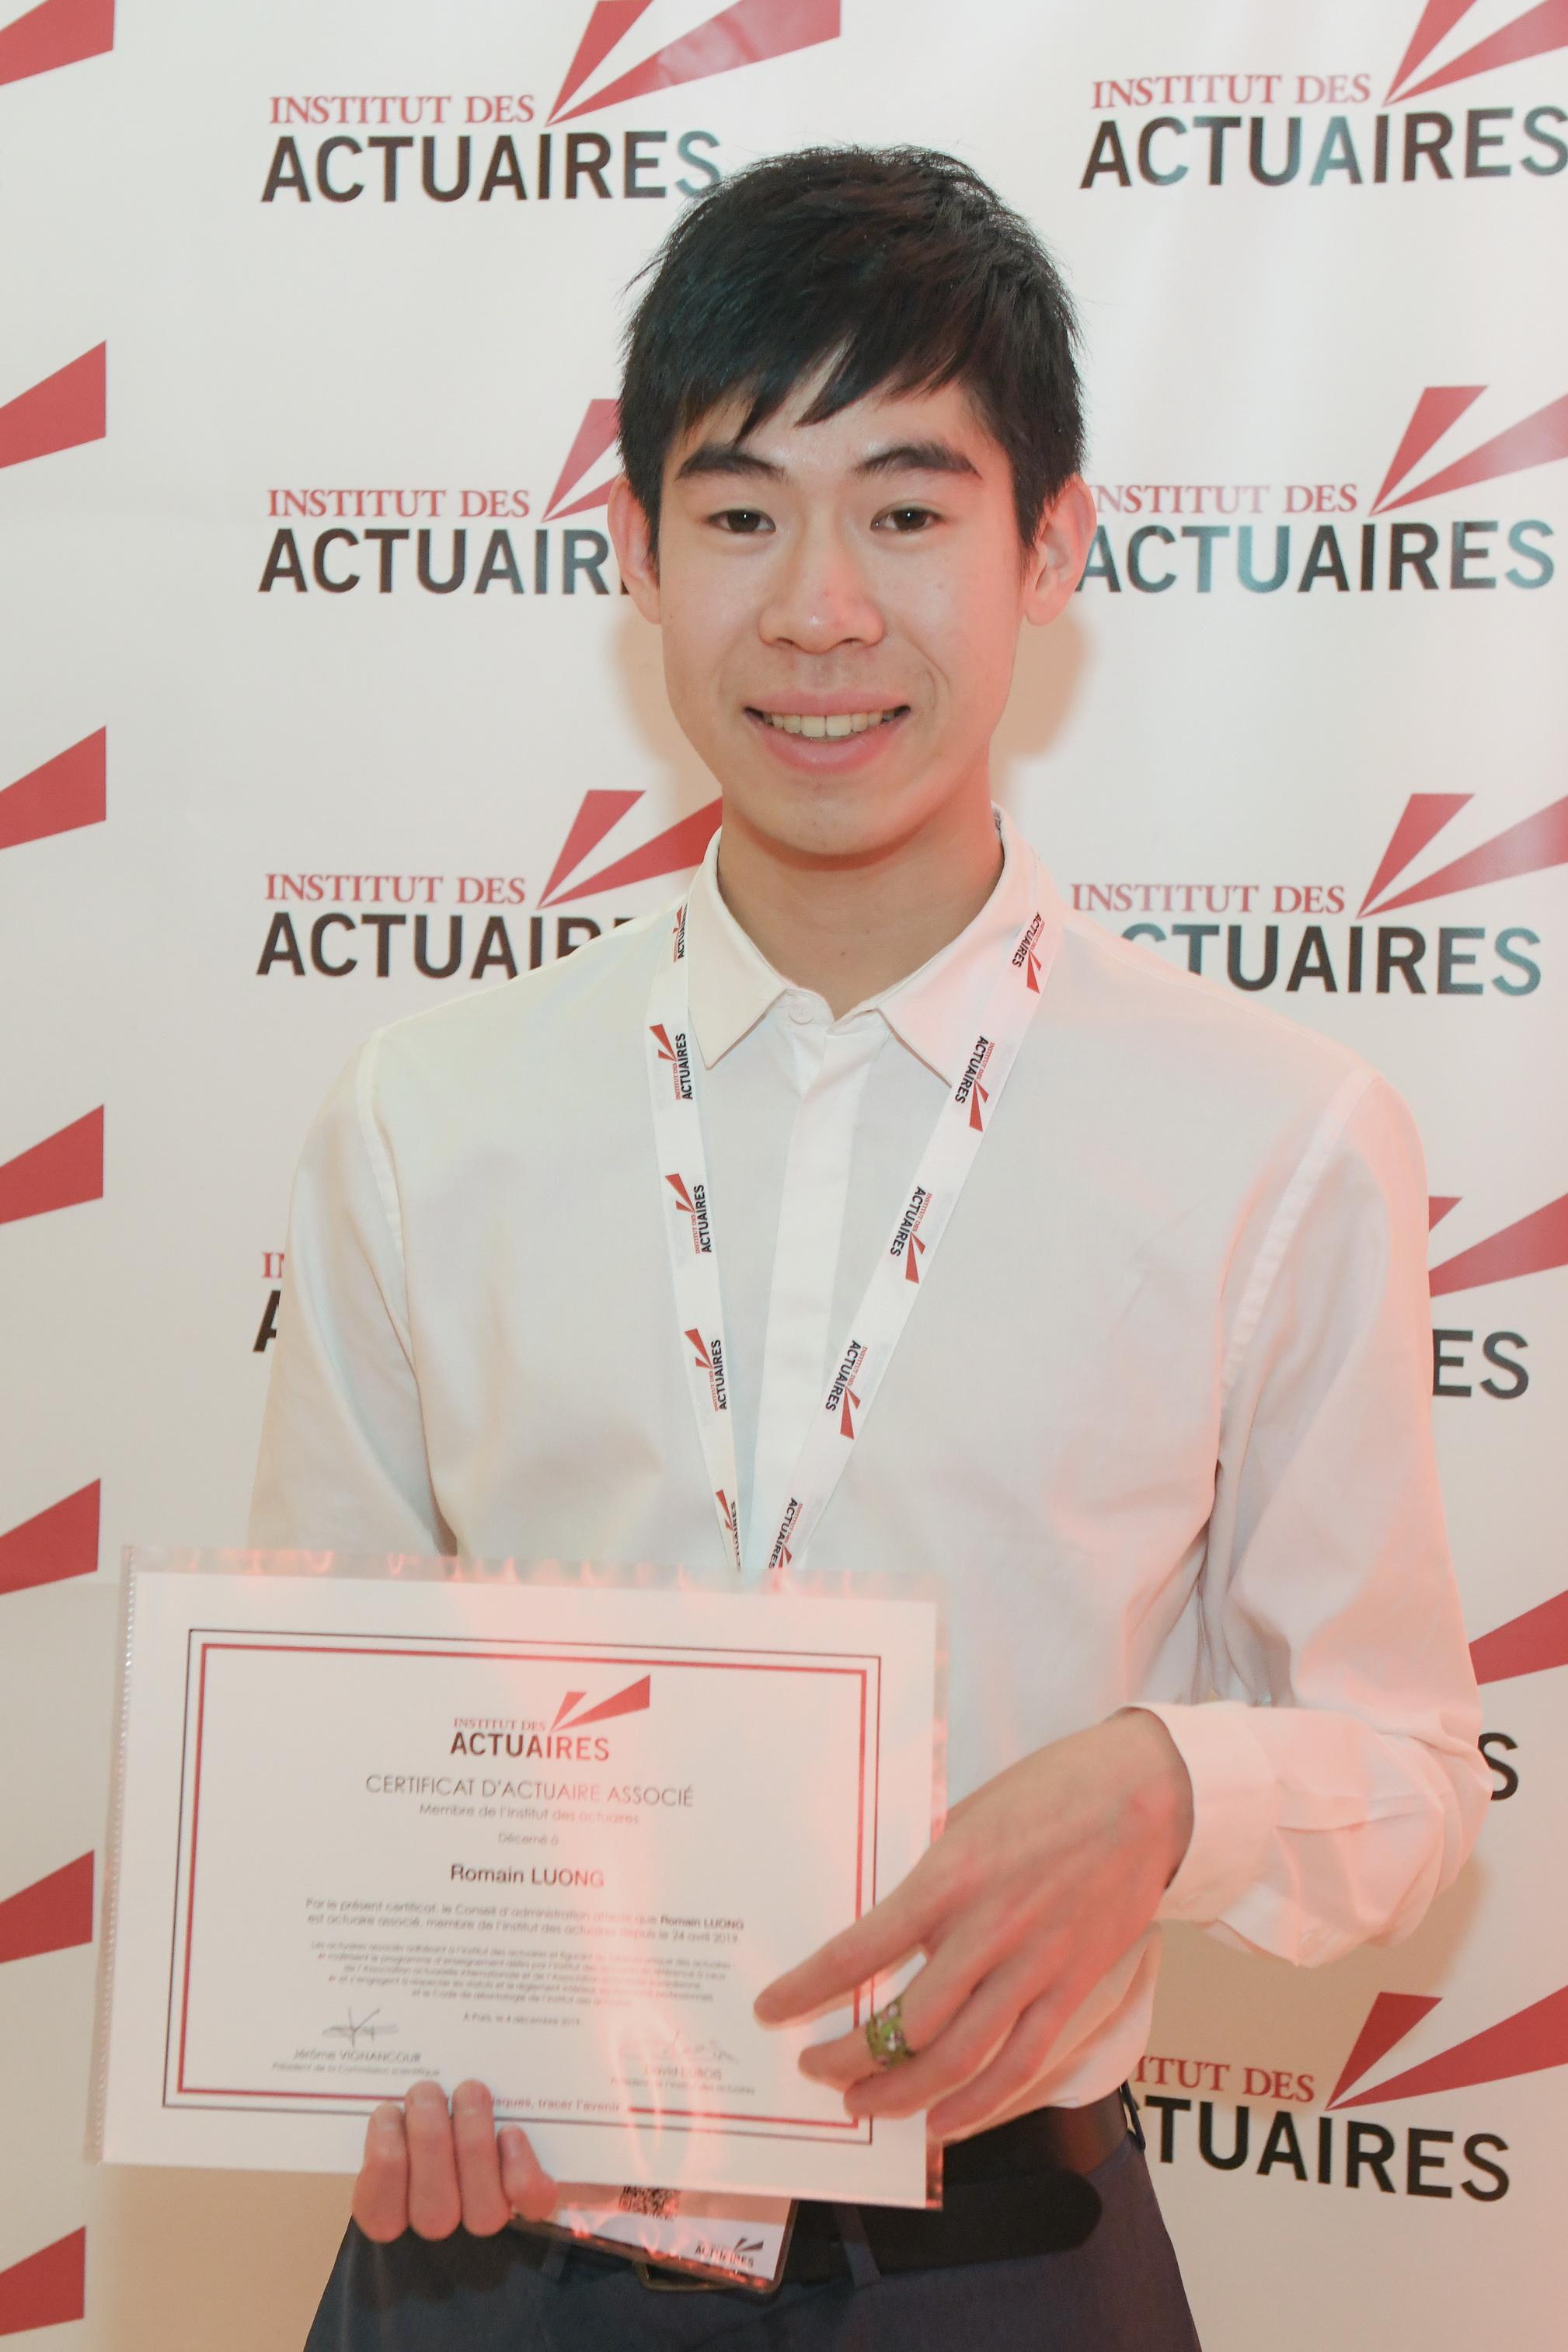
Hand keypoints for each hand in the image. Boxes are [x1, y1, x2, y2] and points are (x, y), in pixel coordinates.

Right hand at [351, 2079, 558, 2241]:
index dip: (382, 2159)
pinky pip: (529, 2199)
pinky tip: (509, 2132)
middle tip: (426, 2090)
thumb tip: (390, 2106)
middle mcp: (439, 2231)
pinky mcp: (531, 2209)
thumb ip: (389, 2127)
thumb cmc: (425, 2136)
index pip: (379, 2213)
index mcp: (392, 2219)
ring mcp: (486, 2222)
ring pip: (482, 2205)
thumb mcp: (395, 2135)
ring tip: (467, 2091)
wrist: (483, 2151)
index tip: (387, 2112)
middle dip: (428, 2134)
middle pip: (433, 2205)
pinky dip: (521, 2163)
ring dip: (473, 2137)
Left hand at [754, 1710, 1192, 2139]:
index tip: (772, 2010)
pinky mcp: (1073, 1987)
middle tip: (817, 2068)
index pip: (861, 1950)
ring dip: (902, 2092)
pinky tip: (941, 2120)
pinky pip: (1020, 2062)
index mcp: (951, 1877)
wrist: (1146, 1795)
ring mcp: (1034, 1966)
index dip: (808, 1989)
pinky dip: (977, 2102)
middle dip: (849, 2057)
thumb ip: (929, 1872)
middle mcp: (988, 1930)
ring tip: (864, 2105)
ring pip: (958, 2056)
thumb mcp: (969, 1816)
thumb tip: (880, 1920)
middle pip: (906, 2022)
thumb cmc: (1051, 1792)